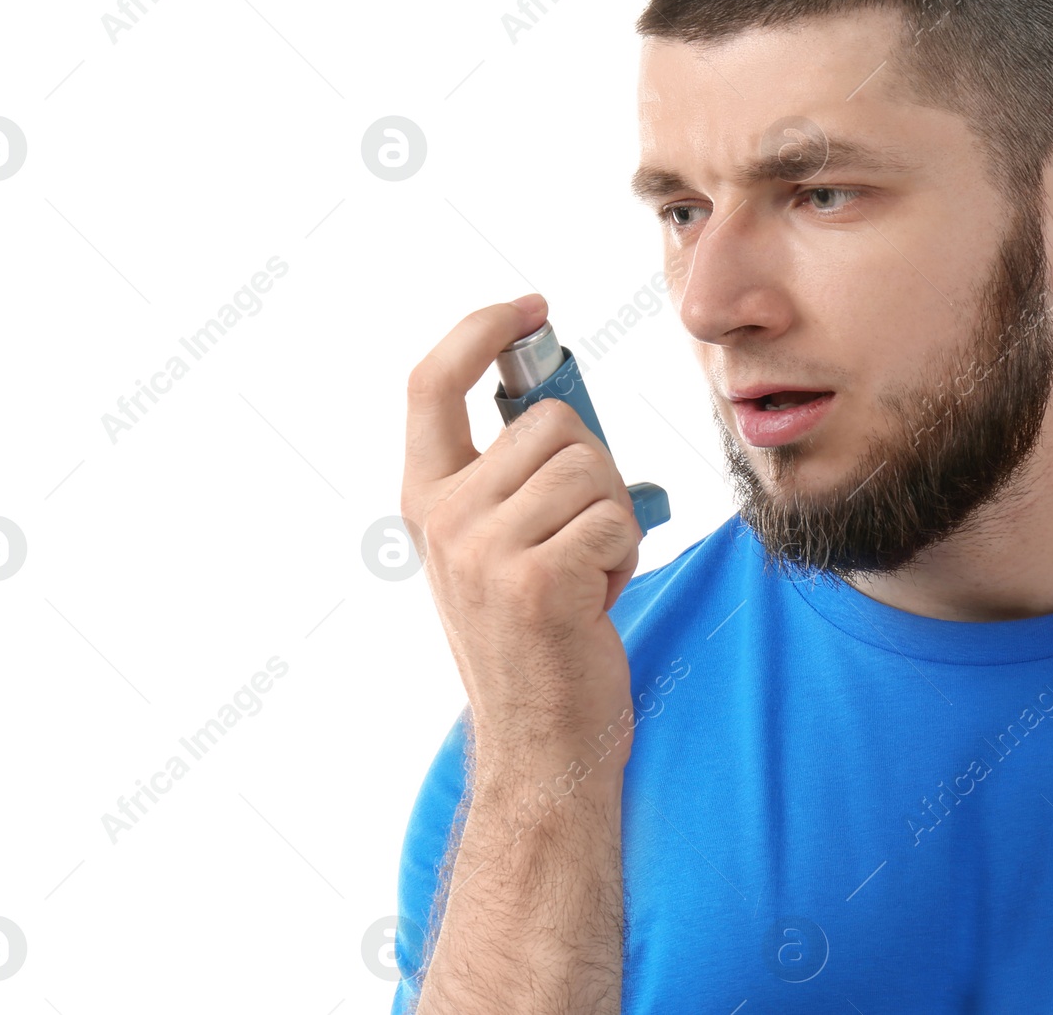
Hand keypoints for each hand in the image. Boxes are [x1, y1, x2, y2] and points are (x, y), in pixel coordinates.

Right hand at [402, 295, 642, 781]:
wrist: (543, 747)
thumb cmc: (538, 639)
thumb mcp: (495, 547)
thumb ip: (509, 476)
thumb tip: (555, 394)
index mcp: (426, 502)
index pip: (431, 383)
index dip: (479, 330)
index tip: (528, 306)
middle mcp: (443, 520)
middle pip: (551, 422)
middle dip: (593, 472)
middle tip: (579, 542)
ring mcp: (483, 551)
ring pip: (591, 467)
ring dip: (613, 518)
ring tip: (586, 575)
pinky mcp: (537, 581)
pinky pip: (616, 517)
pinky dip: (627, 554)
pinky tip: (599, 600)